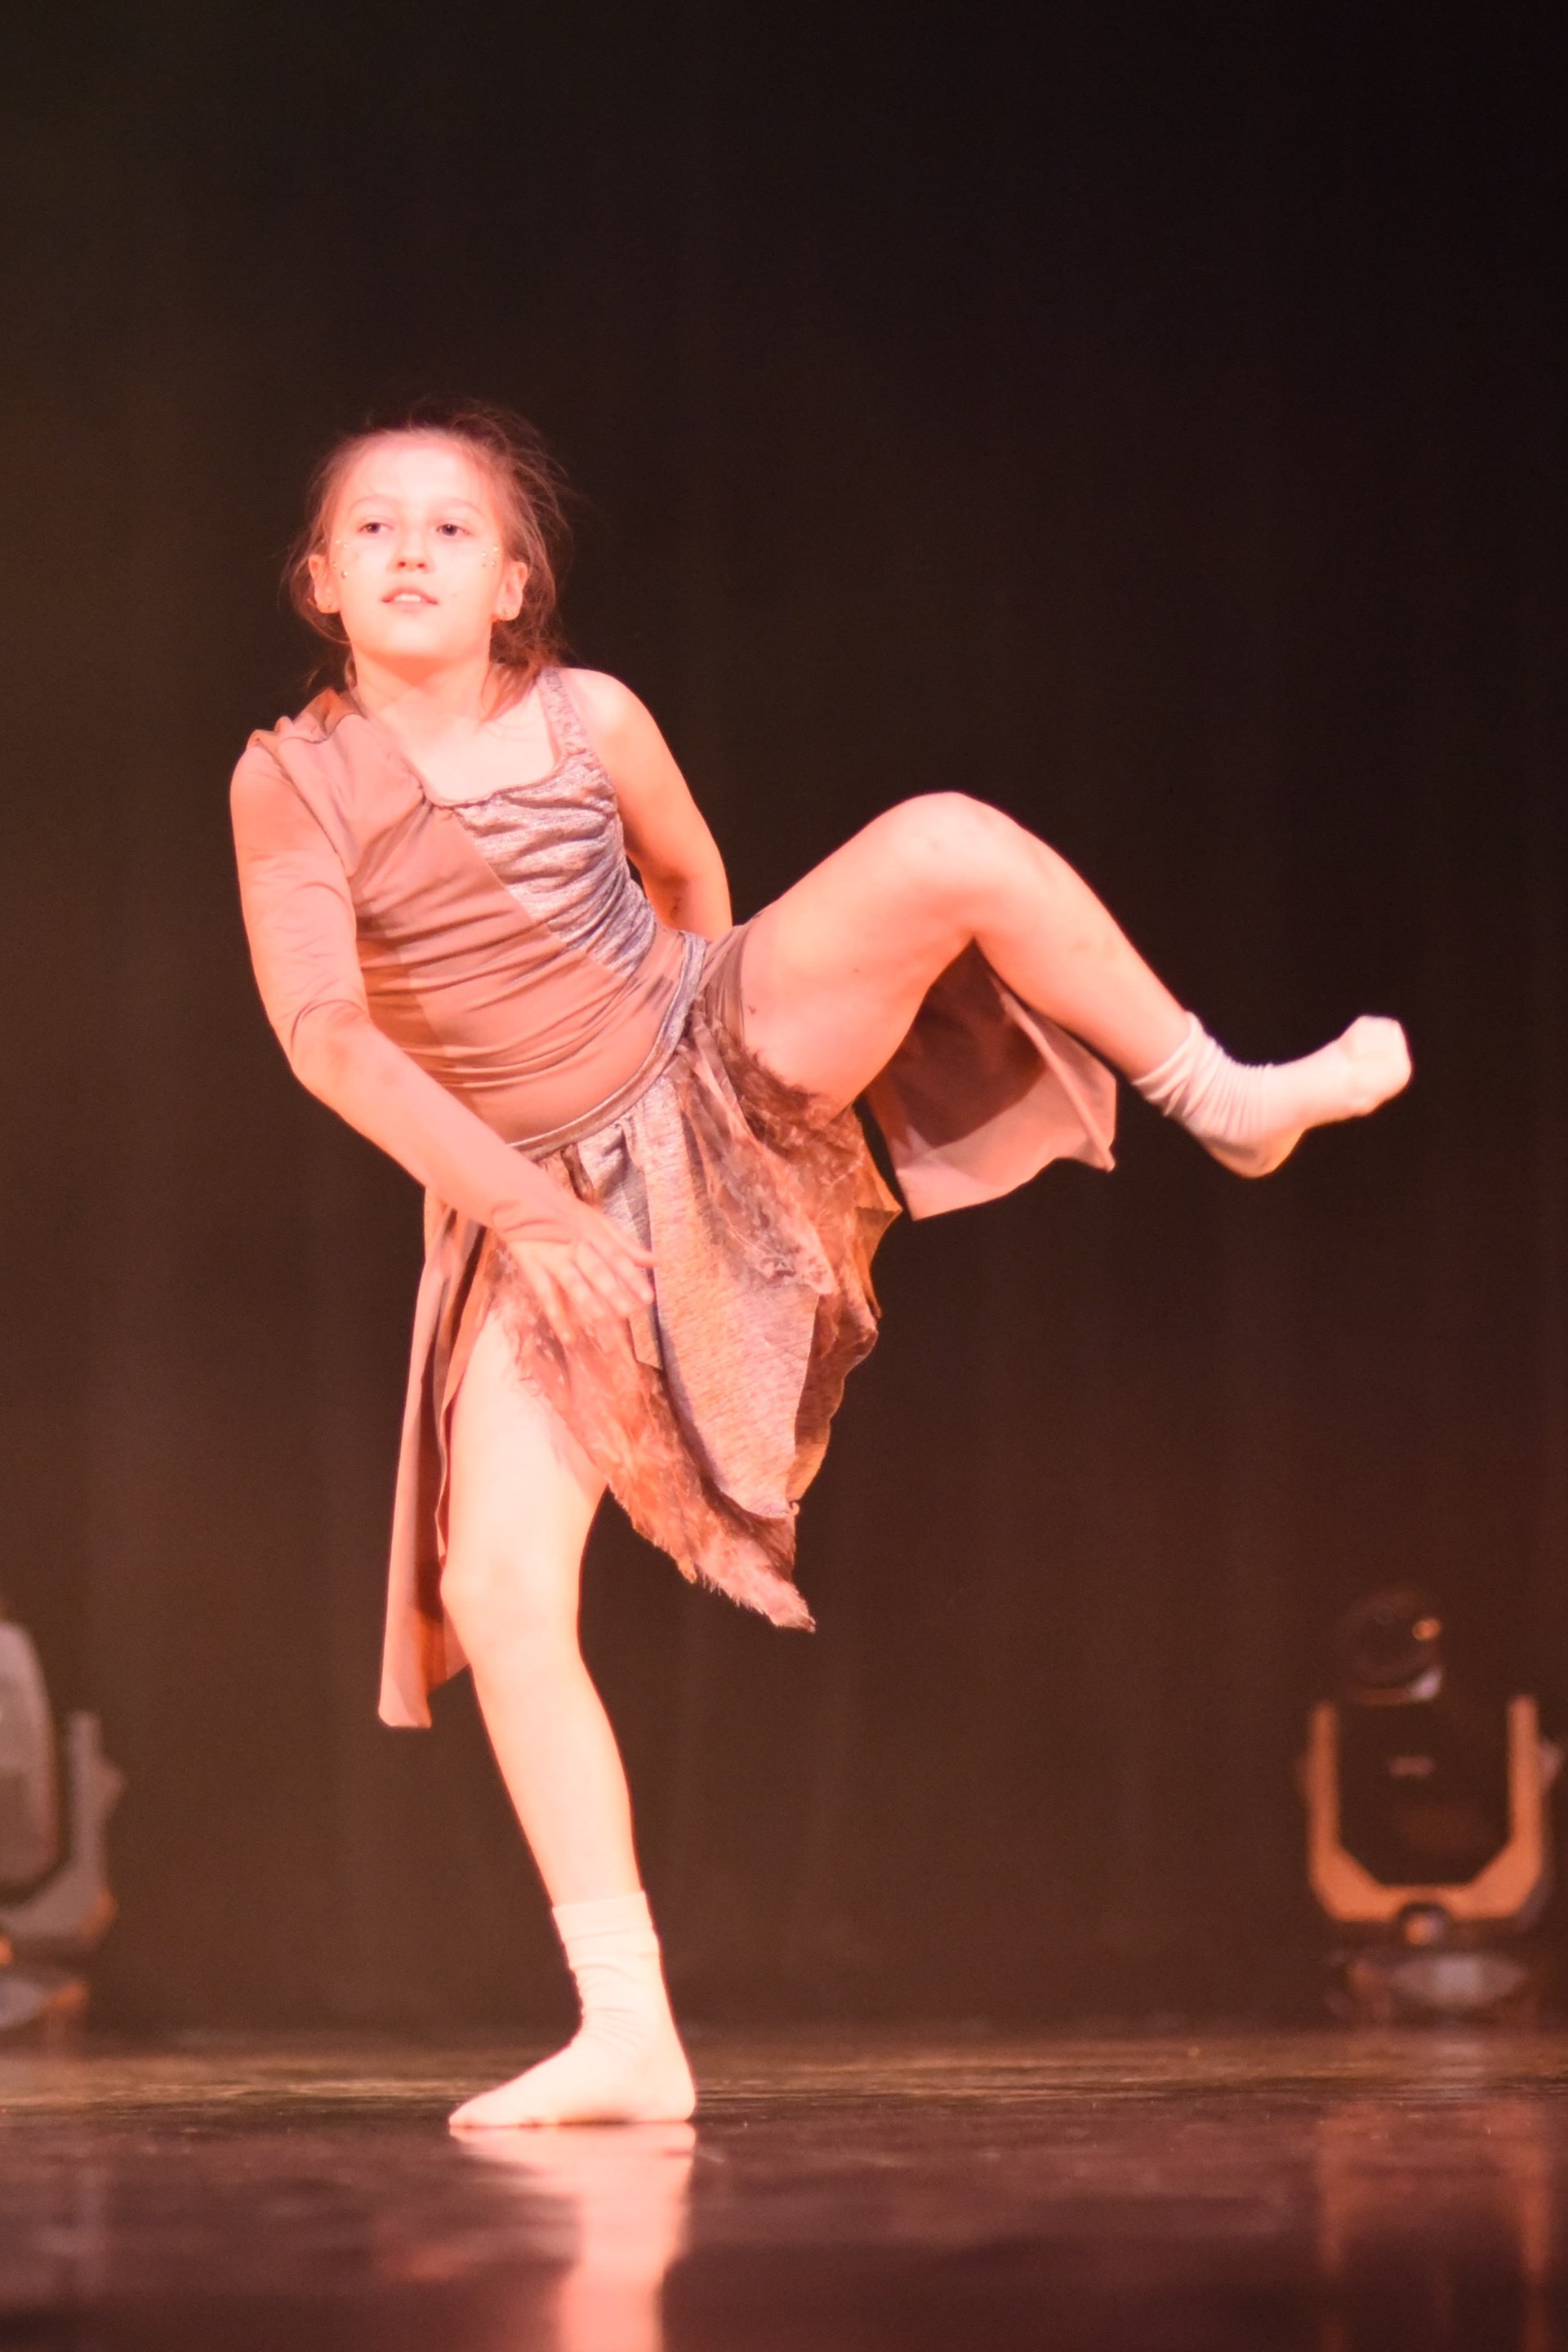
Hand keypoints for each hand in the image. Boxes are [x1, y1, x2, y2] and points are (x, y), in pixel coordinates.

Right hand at [491, 1192, 654, 1347]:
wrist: (522, 1198)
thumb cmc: (566, 1214)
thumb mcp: (598, 1223)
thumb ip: (626, 1245)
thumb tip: (656, 1261)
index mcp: (594, 1234)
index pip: (617, 1257)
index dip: (632, 1277)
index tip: (648, 1298)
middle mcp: (576, 1246)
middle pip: (596, 1270)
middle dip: (612, 1291)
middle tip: (627, 1312)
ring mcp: (554, 1257)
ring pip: (573, 1282)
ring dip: (587, 1302)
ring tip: (601, 1321)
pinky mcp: (534, 1267)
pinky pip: (546, 1294)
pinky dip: (557, 1316)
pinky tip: (568, 1337)